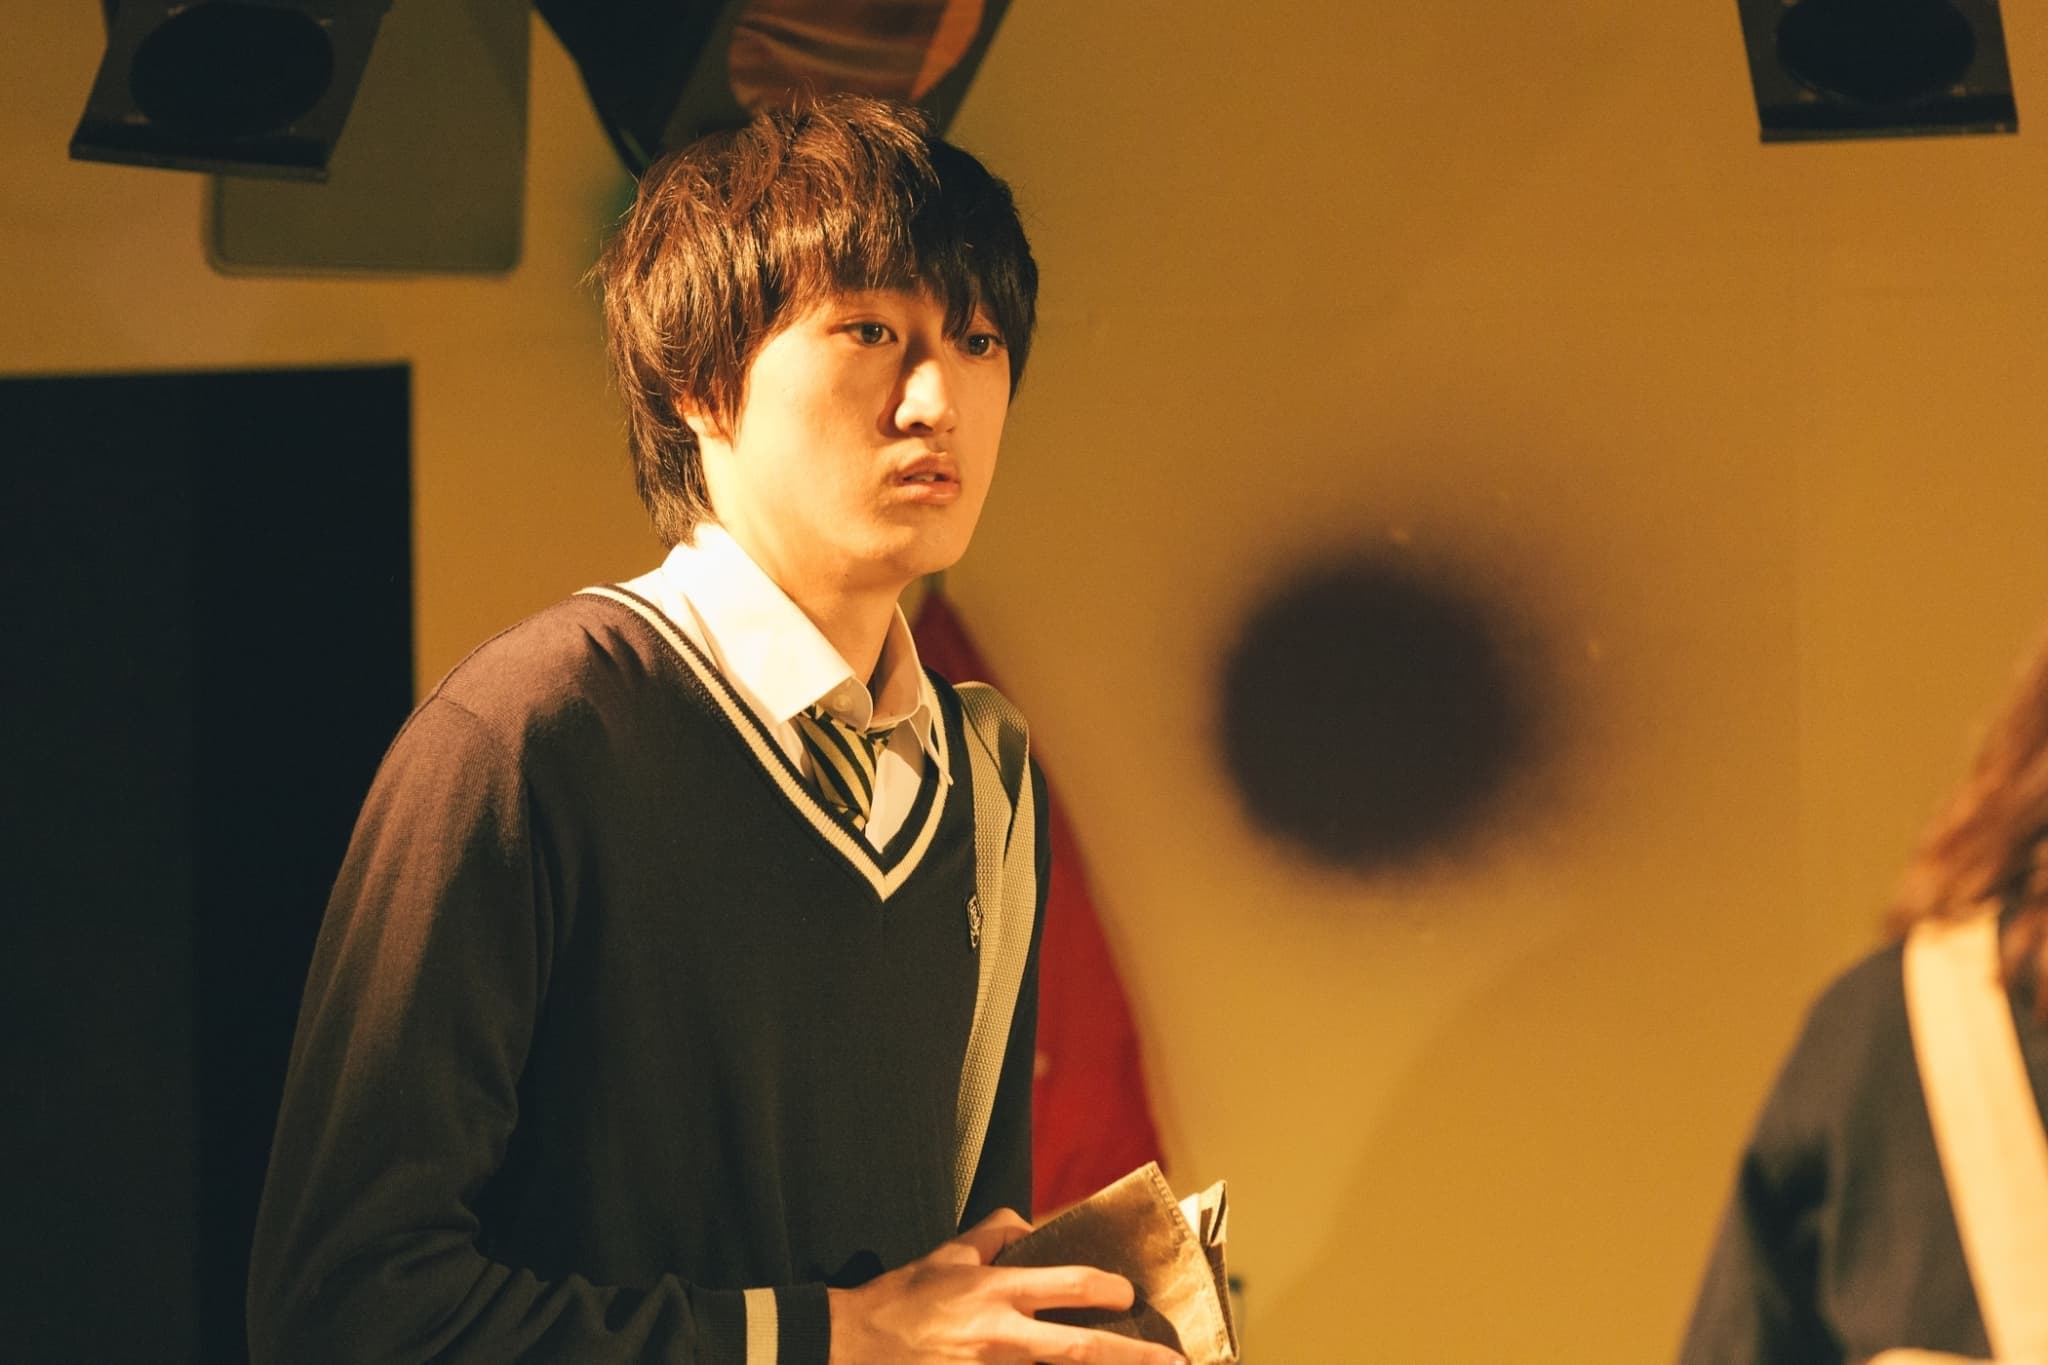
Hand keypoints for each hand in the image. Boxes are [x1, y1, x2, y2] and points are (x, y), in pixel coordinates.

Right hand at [826, 1208, 1188, 1363]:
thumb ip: (995, 1234)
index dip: (1106, 1290)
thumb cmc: (903, 1299)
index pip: (1067, 1286)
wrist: (855, 1345)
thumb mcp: (949, 1254)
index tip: (1128, 1295)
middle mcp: (1000, 1336)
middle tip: (1172, 1361)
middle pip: (1079, 1349)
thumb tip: (1031, 1228)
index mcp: (996, 1292)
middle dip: (1132, 1356)